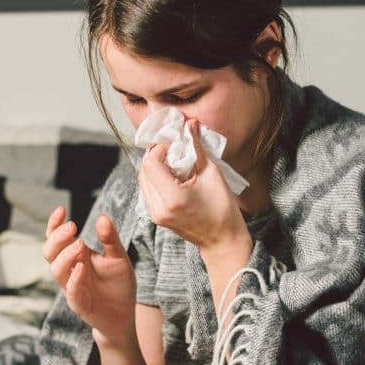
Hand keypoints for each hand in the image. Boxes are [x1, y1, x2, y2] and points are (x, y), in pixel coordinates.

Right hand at [42, 206, 136, 342]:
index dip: (54, 224)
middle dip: (57, 238)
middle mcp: (69, 269)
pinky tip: (81, 267)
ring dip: (65, 256)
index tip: (61, 209)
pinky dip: (74, 279)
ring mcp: (72, 286)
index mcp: (76, 255)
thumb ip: (110, 239)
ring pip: (56, 270)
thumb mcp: (118, 257)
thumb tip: (102, 217)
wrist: (124, 314)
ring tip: (80, 244)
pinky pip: (70, 291)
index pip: (56, 237)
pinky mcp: (79, 303)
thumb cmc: (118, 284)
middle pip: (50, 252)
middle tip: (73, 226)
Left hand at [138, 119, 250, 253]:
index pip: (150, 164)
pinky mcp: (155, 217)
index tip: (174, 144)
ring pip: (142, 180)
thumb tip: (190, 124)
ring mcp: (154, 214)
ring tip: (174, 162)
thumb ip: (197, 147)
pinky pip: (147, 190)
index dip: (159, 149)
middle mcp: (158, 208)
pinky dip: (156, 179)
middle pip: (143, 171)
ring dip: (154, 166)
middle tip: (173, 149)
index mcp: (172, 198)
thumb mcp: (212, 173)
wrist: (222, 241)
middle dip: (156, 155)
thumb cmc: (223, 209)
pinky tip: (172, 176)